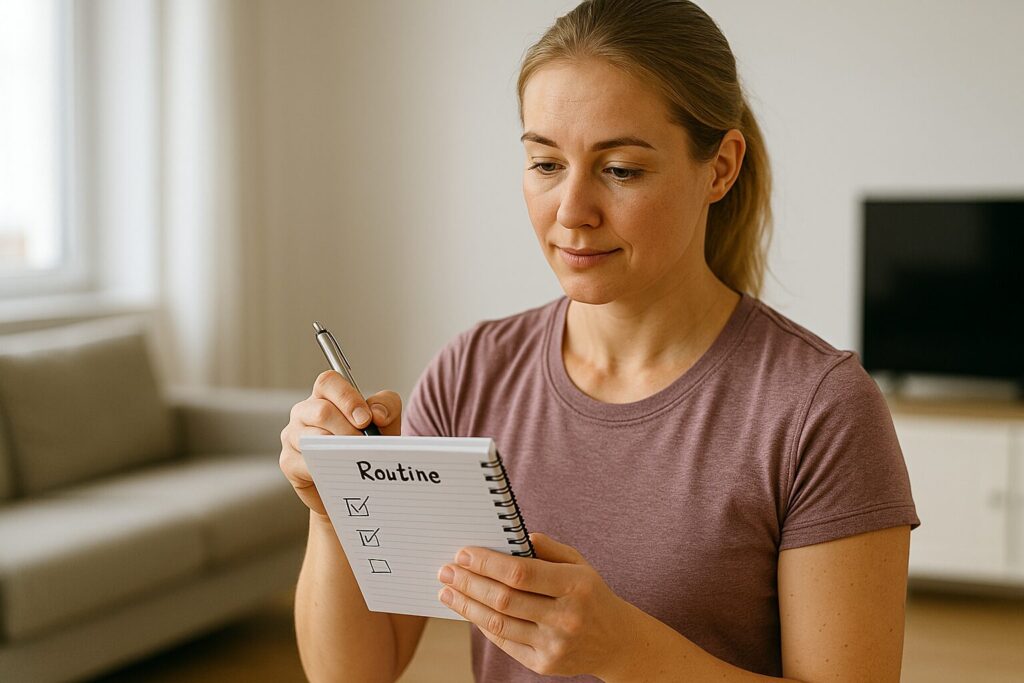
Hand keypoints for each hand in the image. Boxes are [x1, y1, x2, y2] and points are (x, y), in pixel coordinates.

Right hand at [279, 370, 401, 515]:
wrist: (358, 481)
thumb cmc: (366, 445)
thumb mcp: (385, 422)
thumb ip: (386, 407)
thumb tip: (377, 413)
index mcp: (325, 396)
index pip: (328, 382)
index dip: (347, 398)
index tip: (365, 420)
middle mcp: (304, 412)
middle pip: (321, 412)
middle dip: (348, 431)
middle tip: (365, 445)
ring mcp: (293, 436)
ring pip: (314, 438)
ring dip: (339, 450)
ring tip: (357, 459)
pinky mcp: (289, 462)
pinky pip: (306, 464)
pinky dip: (328, 470)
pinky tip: (343, 474)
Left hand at [436, 532, 635, 677]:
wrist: (617, 641)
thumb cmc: (590, 594)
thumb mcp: (578, 563)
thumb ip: (546, 548)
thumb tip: (509, 537)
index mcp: (575, 585)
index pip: (521, 573)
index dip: (487, 563)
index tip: (463, 553)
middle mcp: (566, 617)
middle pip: (504, 599)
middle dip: (469, 583)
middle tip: (446, 571)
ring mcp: (555, 645)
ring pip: (499, 623)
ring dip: (467, 605)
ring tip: (447, 592)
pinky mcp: (545, 665)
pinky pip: (505, 642)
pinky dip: (483, 624)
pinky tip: (469, 610)